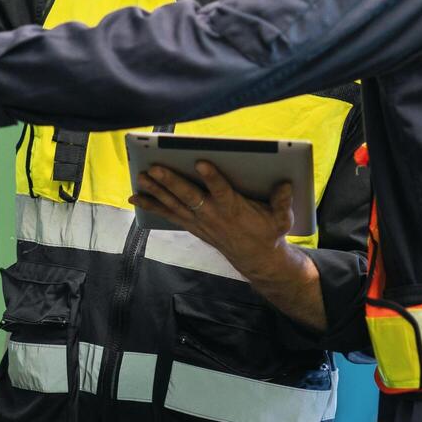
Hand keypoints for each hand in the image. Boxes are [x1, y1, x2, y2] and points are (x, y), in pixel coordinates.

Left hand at [131, 161, 296, 280]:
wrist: (257, 259)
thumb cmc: (269, 232)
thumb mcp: (282, 219)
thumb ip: (283, 202)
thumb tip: (285, 184)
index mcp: (234, 209)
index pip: (221, 191)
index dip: (212, 178)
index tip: (202, 162)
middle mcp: (213, 215)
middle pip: (189, 196)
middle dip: (171, 182)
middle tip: (155, 168)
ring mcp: (200, 221)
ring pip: (174, 204)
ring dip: (156, 191)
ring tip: (141, 177)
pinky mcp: (193, 225)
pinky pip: (169, 214)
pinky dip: (152, 205)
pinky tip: (135, 197)